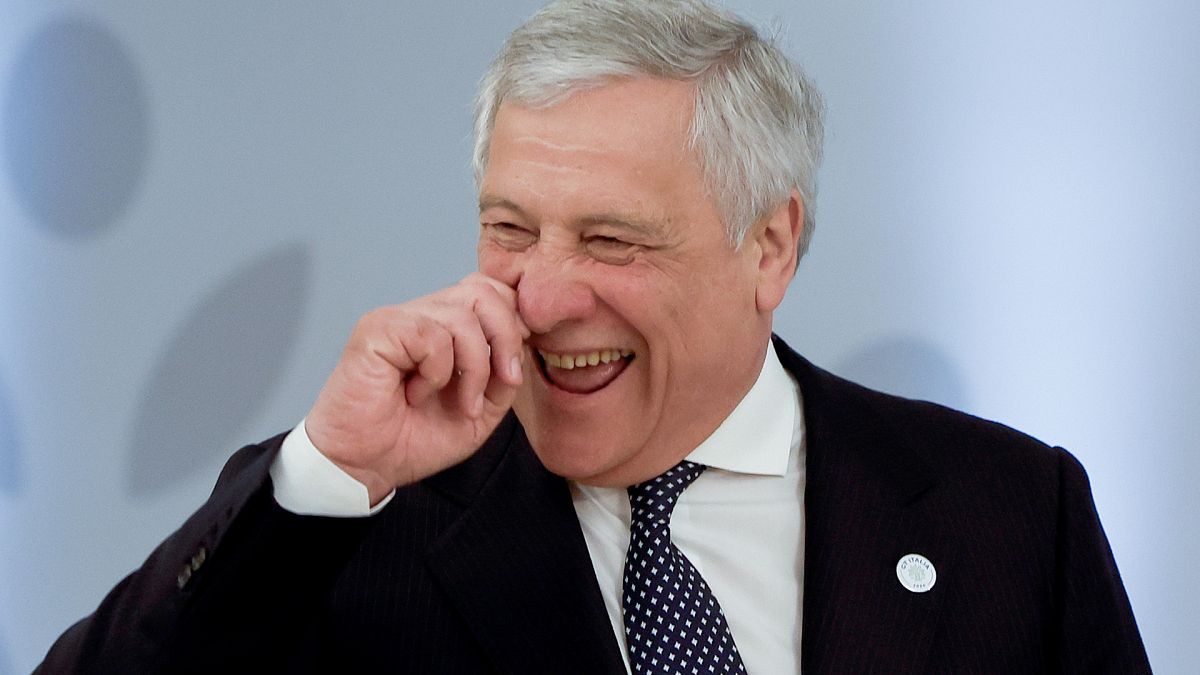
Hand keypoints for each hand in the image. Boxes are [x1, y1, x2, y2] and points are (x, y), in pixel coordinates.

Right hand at [304, 273, 529, 503]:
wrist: (364, 467)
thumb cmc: (411, 440)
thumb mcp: (480, 412)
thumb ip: (503, 376)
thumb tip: (523, 343)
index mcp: (444, 326)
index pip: (489, 290)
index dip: (513, 320)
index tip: (514, 367)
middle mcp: (421, 314)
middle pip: (482, 290)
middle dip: (507, 337)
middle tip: (506, 381)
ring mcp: (398, 319)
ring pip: (463, 316)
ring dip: (476, 368)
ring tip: (460, 404)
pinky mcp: (378, 330)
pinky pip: (432, 336)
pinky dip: (438, 372)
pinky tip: (417, 394)